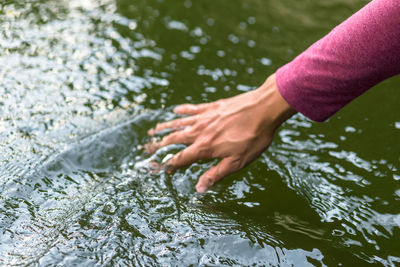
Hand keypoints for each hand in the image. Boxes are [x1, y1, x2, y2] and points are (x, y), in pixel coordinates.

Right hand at [147, 73, 295, 192]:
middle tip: (147, 149)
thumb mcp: (237, 162)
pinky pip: (192, 109)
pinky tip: (175, 110)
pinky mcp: (212, 107)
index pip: (181, 158)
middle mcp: (200, 131)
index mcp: (205, 147)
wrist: (263, 108)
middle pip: (174, 139)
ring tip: (153, 130)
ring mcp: (205, 117)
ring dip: (165, 128)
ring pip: (179, 123)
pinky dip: (182, 110)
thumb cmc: (253, 137)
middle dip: (159, 145)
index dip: (169, 165)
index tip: (159, 169)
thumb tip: (199, 188)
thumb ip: (215, 174)